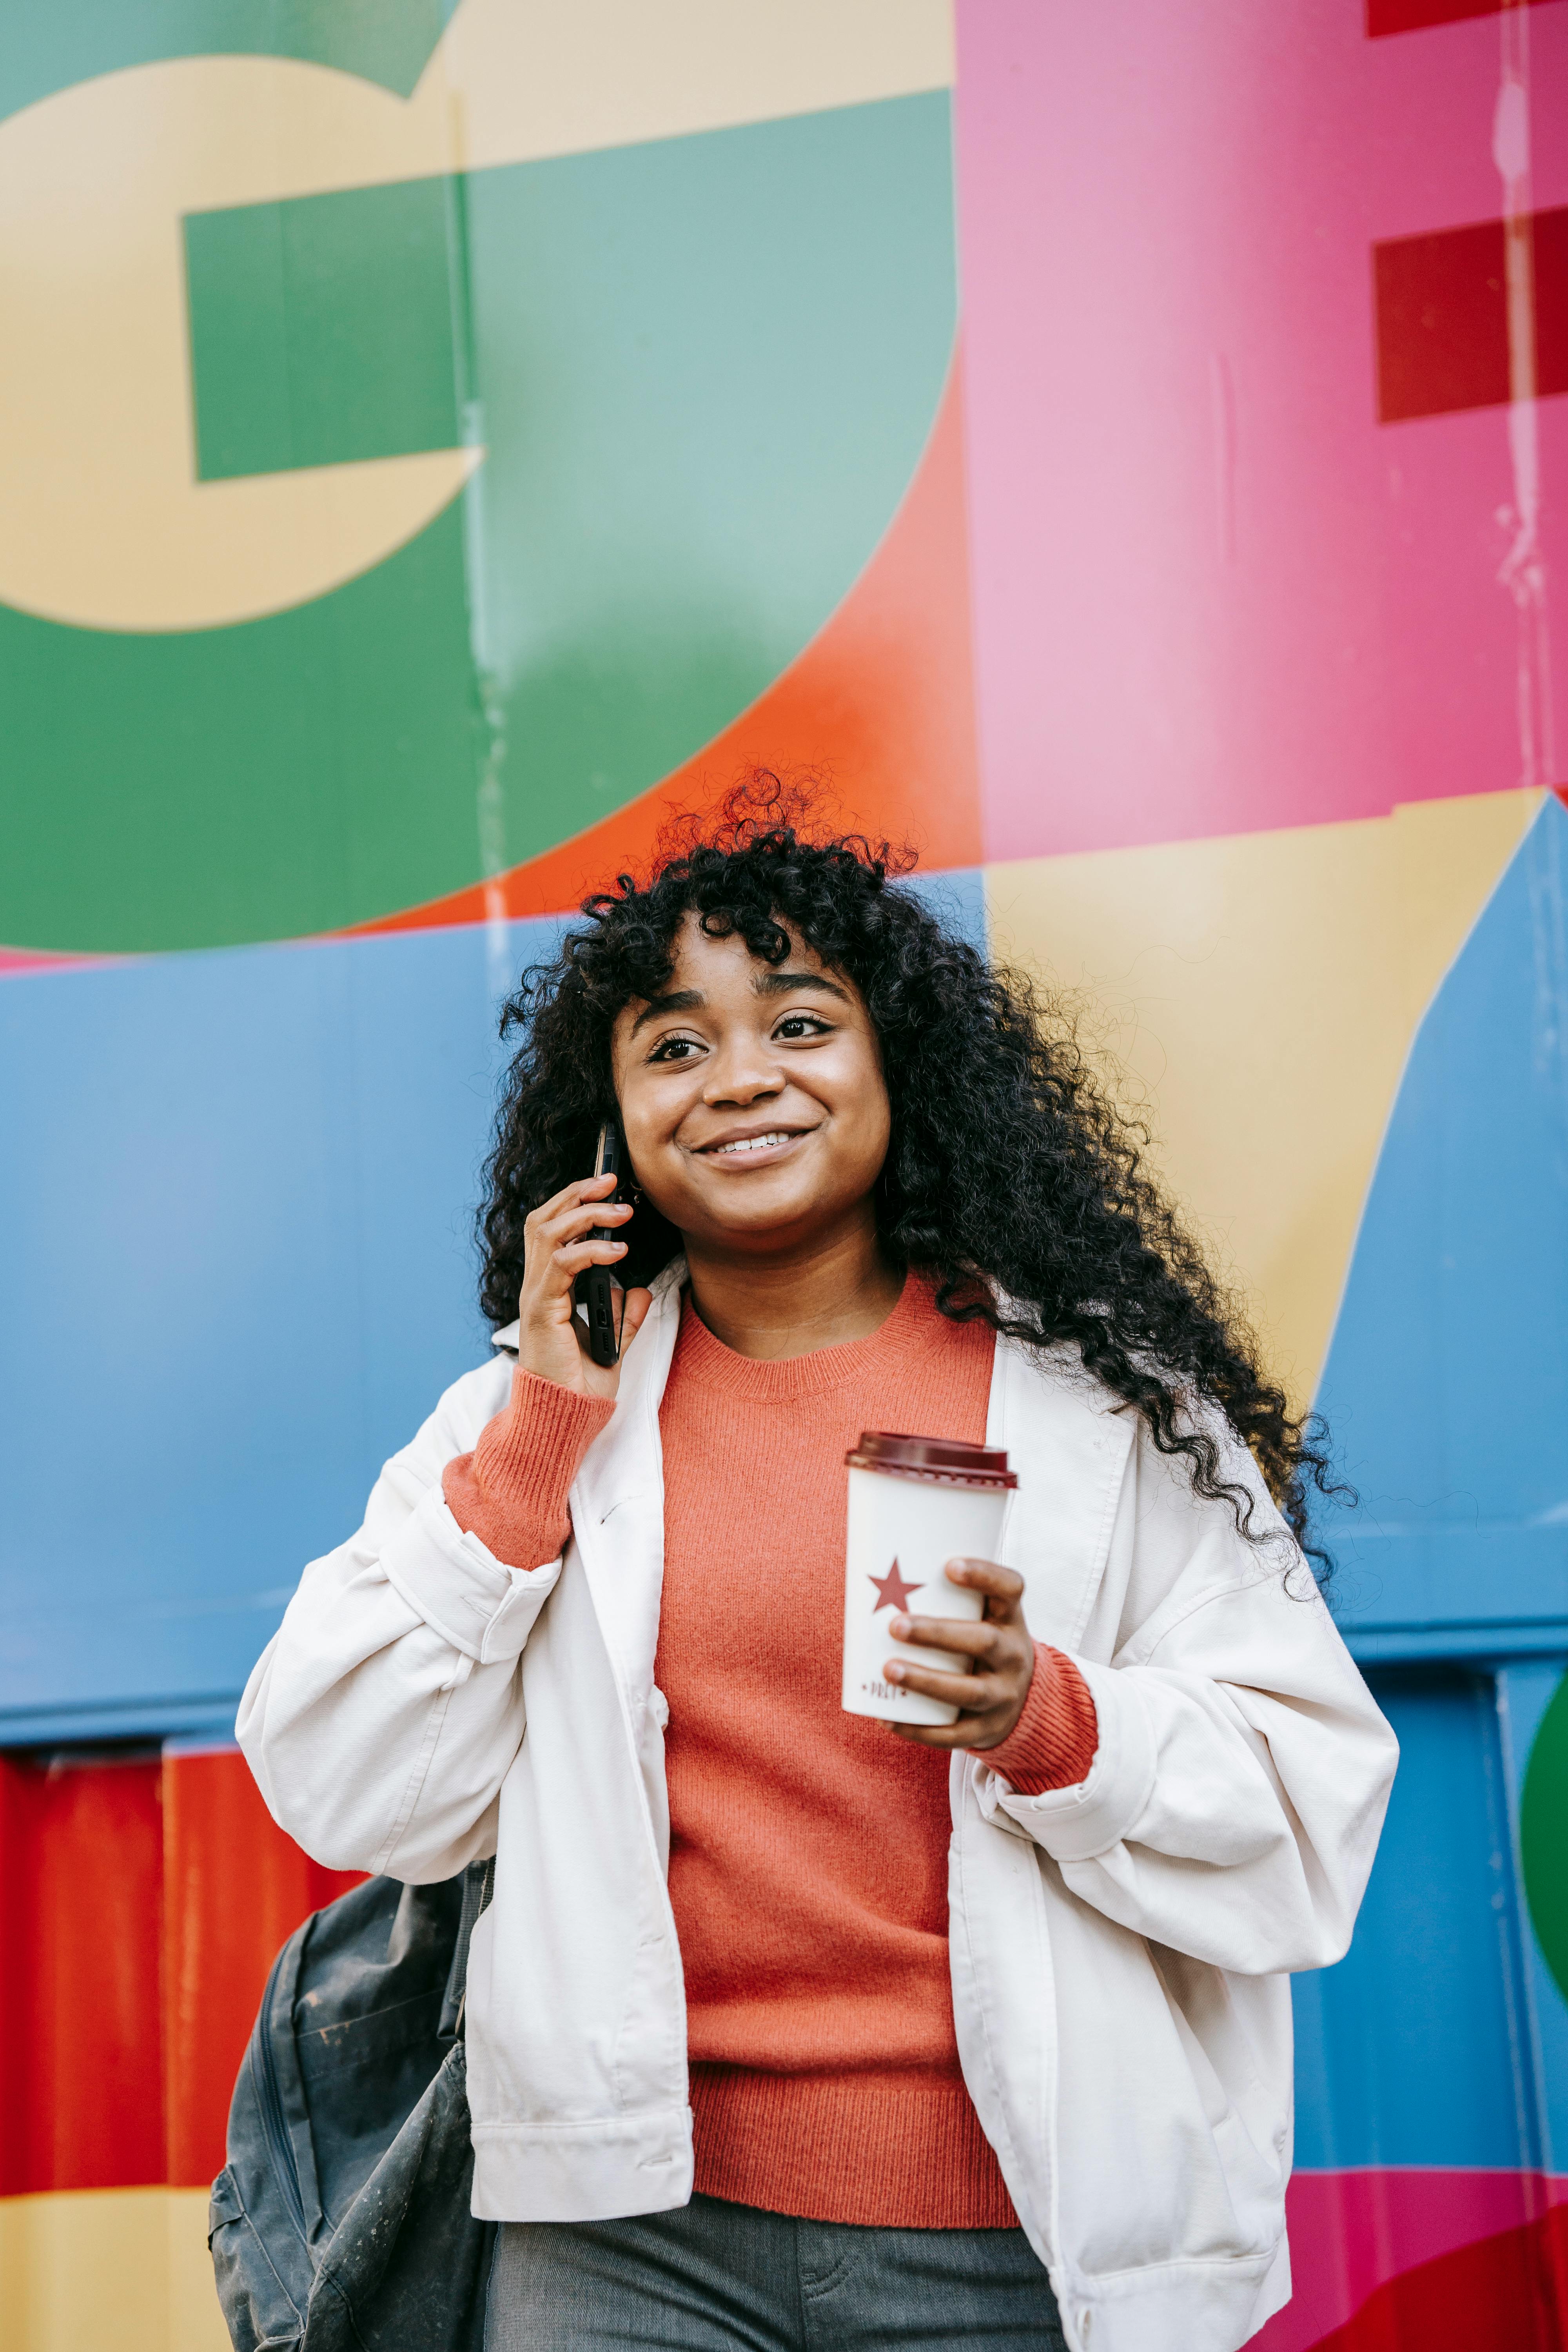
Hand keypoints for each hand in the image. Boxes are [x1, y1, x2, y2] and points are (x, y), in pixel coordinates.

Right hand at [515, 1172, 652, 1401]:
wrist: (566, 1415)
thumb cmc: (581, 1383)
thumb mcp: (612, 1342)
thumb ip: (623, 1316)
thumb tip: (638, 1290)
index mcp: (549, 1288)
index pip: (552, 1229)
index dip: (575, 1201)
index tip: (608, 1187)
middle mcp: (537, 1286)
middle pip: (543, 1219)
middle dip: (577, 1193)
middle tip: (612, 1180)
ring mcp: (536, 1297)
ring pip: (548, 1233)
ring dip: (586, 1214)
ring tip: (621, 1212)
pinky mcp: (541, 1311)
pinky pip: (562, 1266)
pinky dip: (591, 1251)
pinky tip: (618, 1251)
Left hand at [884, 1559, 1035, 1751]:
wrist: (1020, 1699)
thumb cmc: (979, 1642)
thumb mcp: (981, 1617)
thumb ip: (945, 1598)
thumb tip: (873, 1575)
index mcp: (1009, 1619)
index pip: (1009, 1589)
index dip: (984, 1575)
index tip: (948, 1566)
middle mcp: (1013, 1655)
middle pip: (984, 1641)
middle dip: (937, 1633)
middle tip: (895, 1625)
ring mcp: (1004, 1695)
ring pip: (970, 1691)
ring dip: (926, 1680)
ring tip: (888, 1670)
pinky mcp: (988, 1730)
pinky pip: (955, 1734)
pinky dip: (919, 1728)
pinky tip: (887, 1719)